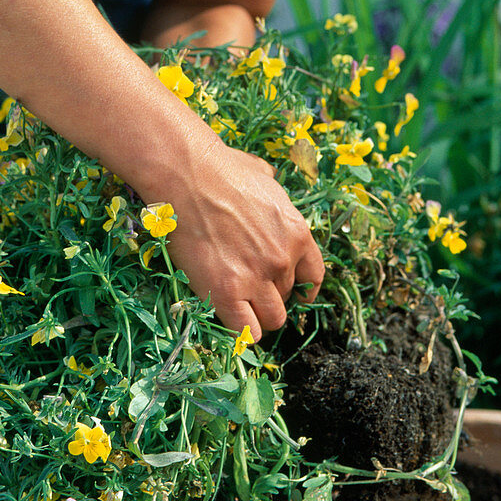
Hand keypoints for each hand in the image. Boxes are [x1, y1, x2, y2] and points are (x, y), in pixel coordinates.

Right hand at [163, 141, 323, 340]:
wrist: (188, 175)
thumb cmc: (220, 169)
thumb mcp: (262, 174)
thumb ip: (272, 189)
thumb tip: (267, 179)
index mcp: (298, 233)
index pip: (312, 278)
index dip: (297, 287)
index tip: (284, 289)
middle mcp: (283, 260)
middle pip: (287, 299)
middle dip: (270, 296)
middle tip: (247, 286)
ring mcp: (256, 279)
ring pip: (272, 321)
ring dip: (257, 316)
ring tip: (237, 303)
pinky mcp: (227, 292)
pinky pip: (245, 332)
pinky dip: (240, 330)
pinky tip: (227, 316)